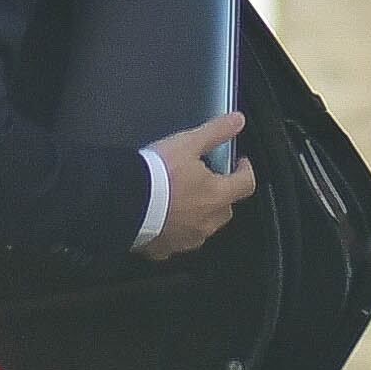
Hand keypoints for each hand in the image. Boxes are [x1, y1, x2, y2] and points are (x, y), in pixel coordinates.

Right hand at [140, 112, 256, 260]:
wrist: (124, 202)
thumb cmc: (157, 174)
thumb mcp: (187, 143)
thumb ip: (215, 132)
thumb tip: (237, 120)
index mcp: (217, 195)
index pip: (246, 184)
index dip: (245, 171)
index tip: (239, 164)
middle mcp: (207, 221)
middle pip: (226, 208)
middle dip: (221, 195)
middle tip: (207, 180)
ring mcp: (188, 238)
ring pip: (203, 226)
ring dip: (199, 214)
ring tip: (183, 199)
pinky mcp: (166, 249)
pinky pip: (177, 240)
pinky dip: (175, 230)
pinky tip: (163, 219)